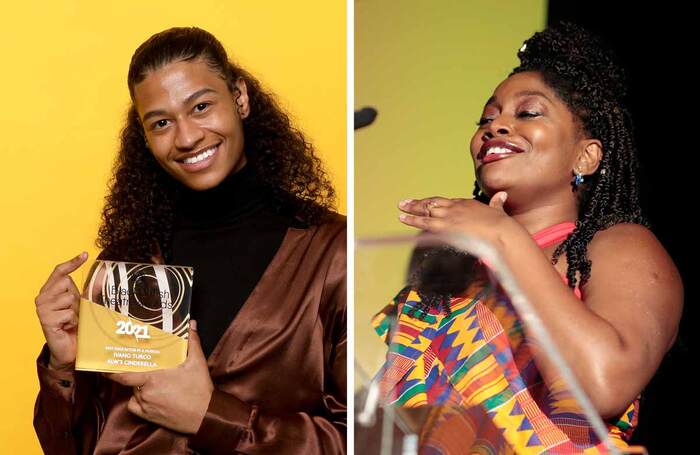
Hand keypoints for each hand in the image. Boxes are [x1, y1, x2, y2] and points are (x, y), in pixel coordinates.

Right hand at [35, 251, 89, 370]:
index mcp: (50, 291)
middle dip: (76, 297)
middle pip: (67, 283)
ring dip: (75, 310)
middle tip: (73, 312)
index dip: (72, 262)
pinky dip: (73, 321)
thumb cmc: (75, 324)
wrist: (70, 348)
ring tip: (71, 320)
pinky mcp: (45, 319)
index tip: (85, 254)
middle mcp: (42, 297)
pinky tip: (67, 327)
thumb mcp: (83, 304)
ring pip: (69, 298)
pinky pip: (69, 312)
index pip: (59, 271)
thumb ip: (90, 289)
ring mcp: (42, 308)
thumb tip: (103, 273)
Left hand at [103, 320, 213, 433]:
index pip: (125, 375)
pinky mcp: (148, 416)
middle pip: (132, 380)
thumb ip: (192, 342)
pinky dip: (138, 400)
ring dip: (139, 386)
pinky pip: (135, 405)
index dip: (111, 371)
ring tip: (153, 381)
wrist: (204, 415)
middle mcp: (146, 392)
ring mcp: (146, 406)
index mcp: (154, 378)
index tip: (103, 366)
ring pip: (134, 392)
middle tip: (140, 368)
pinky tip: (149, 396)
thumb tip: (192, 324)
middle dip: (135, 374)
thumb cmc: (199, 389)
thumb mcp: (197, 362)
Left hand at [397, 192, 512, 248]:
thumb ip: (497, 203)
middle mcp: (455, 207)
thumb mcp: (498, 211)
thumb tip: (502, 196)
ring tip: (401, 209)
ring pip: (425, 211)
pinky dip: (413, 220)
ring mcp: (448, 216)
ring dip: (411, 210)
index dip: (434, 203)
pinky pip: (425, 222)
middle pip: (432, 203)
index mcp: (466, 204)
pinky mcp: (445, 226)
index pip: (445, 202)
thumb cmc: (501, 225)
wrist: (499, 231)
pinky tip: (403, 218)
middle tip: (405, 203)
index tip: (427, 202)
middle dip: (418, 203)